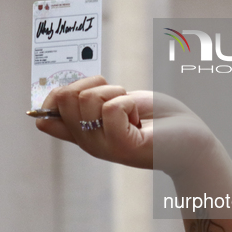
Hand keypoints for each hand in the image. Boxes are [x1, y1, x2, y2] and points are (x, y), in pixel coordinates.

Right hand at [35, 76, 217, 175]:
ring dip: (117, 93)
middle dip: (94, 84)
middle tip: (118, 99)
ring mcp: (104, 146)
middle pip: (65, 96)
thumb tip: (41, 114)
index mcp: (84, 133)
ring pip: (89, 98)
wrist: (190, 138)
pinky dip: (129, 104)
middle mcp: (89, 142)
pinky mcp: (122, 146)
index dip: (54, 98)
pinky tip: (140, 121)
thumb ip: (85, 107)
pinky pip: (112, 108)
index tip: (82, 92)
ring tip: (133, 112)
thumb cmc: (156, 119)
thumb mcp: (114, 107)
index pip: (46, 118)